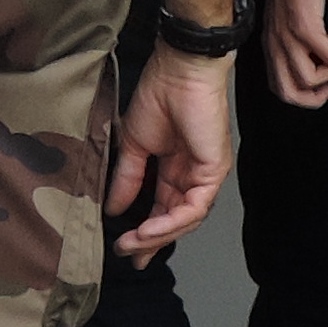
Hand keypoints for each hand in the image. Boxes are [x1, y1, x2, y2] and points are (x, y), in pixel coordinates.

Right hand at [107, 47, 234, 256]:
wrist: (177, 71)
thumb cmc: (159, 96)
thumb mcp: (134, 145)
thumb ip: (127, 179)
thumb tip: (113, 209)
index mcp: (175, 169)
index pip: (163, 209)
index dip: (145, 232)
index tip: (126, 249)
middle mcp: (192, 176)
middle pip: (175, 220)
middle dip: (151, 243)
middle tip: (129, 255)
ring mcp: (205, 176)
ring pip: (185, 220)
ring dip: (157, 236)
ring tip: (132, 244)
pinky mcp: (213, 172)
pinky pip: (193, 208)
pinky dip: (170, 223)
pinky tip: (148, 230)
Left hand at [261, 0, 327, 108]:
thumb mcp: (284, 18)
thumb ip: (289, 40)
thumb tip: (311, 61)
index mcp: (269, 45)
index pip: (278, 88)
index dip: (301, 97)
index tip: (319, 89)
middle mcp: (275, 45)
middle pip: (289, 92)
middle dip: (314, 99)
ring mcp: (289, 37)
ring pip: (309, 79)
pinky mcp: (306, 26)